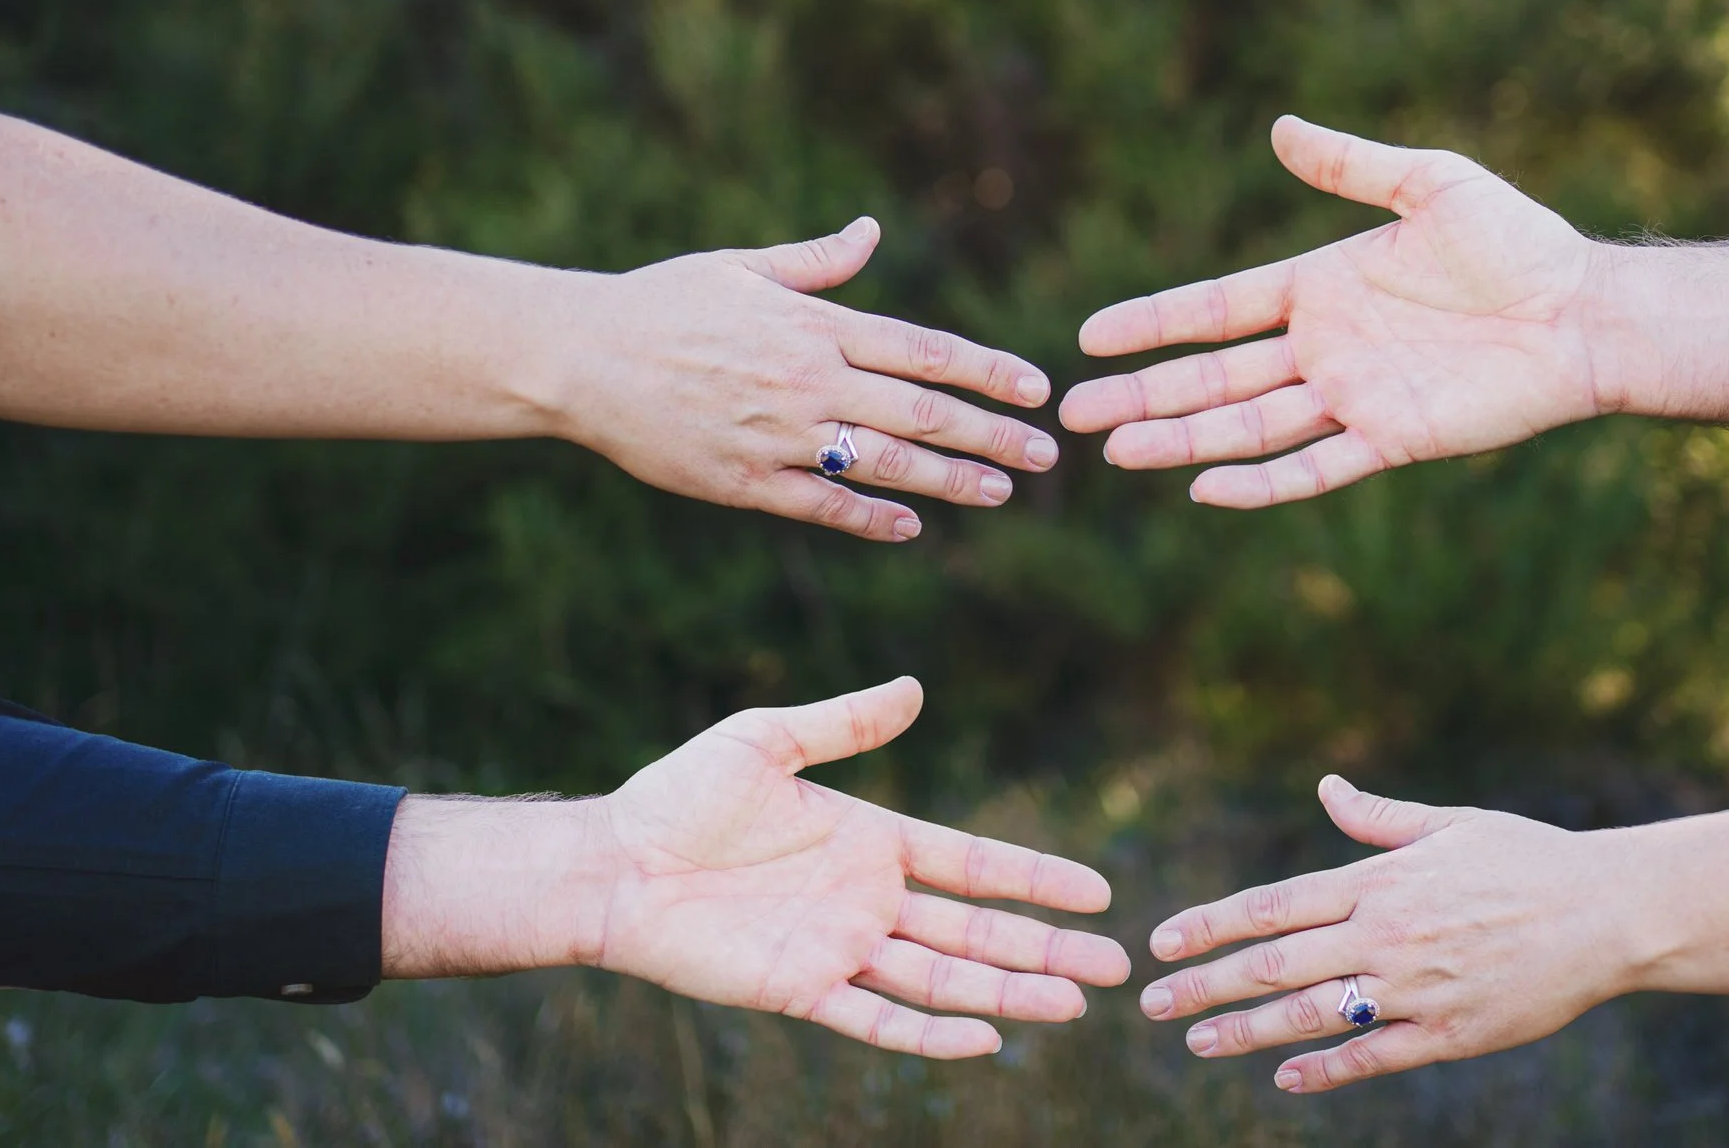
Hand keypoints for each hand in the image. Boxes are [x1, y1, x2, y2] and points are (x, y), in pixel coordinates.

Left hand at [386, 678, 1131, 1056]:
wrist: (612, 863)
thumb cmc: (680, 795)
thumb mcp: (767, 739)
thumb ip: (845, 722)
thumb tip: (916, 688)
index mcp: (873, 840)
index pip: (975, 864)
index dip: (1037, 878)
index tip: (1099, 893)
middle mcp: (869, 901)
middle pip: (979, 933)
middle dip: (1048, 950)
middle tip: (1116, 969)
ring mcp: (840, 950)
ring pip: (945, 981)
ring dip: (1010, 994)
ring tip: (1074, 1008)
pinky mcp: (802, 991)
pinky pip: (878, 1021)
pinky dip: (932, 1035)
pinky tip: (985, 1041)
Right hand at [542, 216, 1059, 541]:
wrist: (581, 355)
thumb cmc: (662, 303)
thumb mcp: (743, 267)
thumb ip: (818, 262)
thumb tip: (871, 231)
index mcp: (816, 325)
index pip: (926, 348)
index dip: (989, 370)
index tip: (1037, 387)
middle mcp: (810, 379)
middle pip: (923, 410)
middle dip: (993, 433)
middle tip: (1046, 453)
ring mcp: (780, 434)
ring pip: (886, 463)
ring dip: (952, 480)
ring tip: (1003, 492)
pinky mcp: (745, 480)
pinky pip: (824, 505)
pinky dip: (872, 518)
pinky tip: (913, 527)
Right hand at [1059, 117, 1604, 506]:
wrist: (1586, 312)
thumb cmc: (1519, 242)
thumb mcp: (1431, 182)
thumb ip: (1351, 165)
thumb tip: (1279, 128)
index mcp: (1320, 285)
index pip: (1216, 310)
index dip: (1153, 323)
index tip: (1090, 336)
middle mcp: (1325, 347)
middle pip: (1213, 377)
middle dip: (1143, 394)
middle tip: (1073, 412)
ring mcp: (1353, 397)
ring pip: (1246, 426)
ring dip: (1179, 439)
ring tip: (1115, 452)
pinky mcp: (1392, 439)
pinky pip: (1313, 468)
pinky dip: (1260, 482)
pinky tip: (1205, 488)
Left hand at [1139, 775, 1631, 1093]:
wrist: (1608, 911)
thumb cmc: (1528, 859)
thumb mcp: (1449, 825)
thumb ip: (1378, 818)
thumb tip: (1326, 787)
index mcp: (1378, 881)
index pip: (1272, 903)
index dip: (1210, 923)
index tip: (1161, 940)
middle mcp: (1385, 934)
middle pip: (1275, 963)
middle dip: (1207, 984)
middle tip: (1153, 1002)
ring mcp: (1416, 987)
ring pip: (1313, 1015)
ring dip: (1250, 1031)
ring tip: (1200, 1041)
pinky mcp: (1450, 1032)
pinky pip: (1374, 1057)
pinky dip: (1326, 1070)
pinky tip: (1286, 1079)